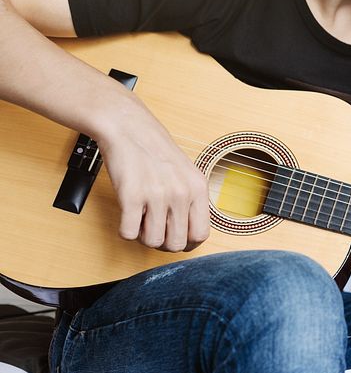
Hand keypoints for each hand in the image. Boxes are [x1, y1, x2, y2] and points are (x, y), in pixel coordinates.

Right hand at [98, 98, 209, 252]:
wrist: (129, 128)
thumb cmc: (156, 152)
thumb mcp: (187, 173)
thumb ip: (192, 201)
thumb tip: (191, 236)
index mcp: (198, 188)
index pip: (201, 235)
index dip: (187, 242)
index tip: (175, 236)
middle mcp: (181, 193)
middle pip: (177, 244)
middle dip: (164, 242)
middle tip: (154, 228)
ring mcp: (157, 195)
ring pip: (153, 242)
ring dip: (143, 236)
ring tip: (141, 219)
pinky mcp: (131, 196)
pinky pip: (128, 234)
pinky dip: (125, 230)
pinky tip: (128, 215)